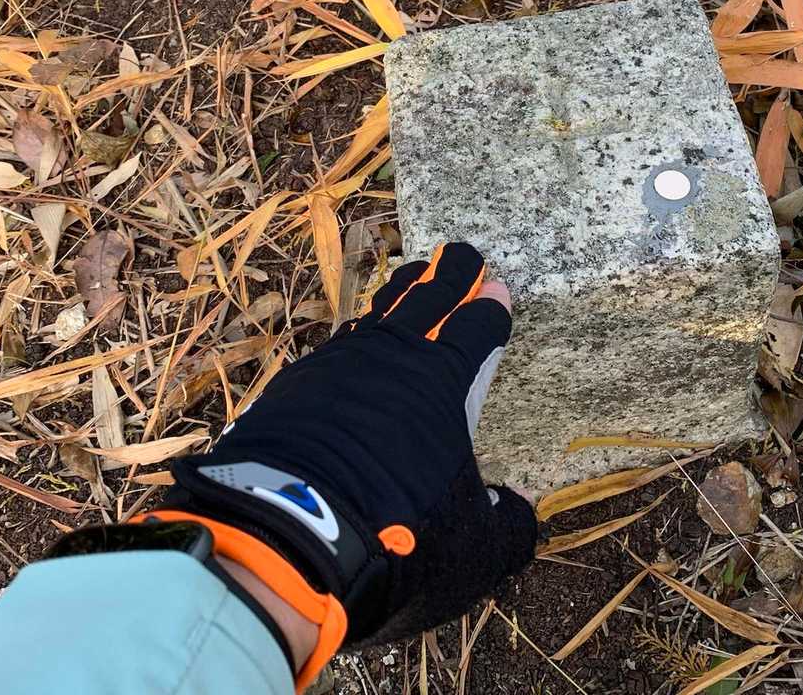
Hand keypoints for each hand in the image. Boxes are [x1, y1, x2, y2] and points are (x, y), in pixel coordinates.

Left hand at [139, 242, 537, 690]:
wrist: (287, 536)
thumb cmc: (397, 538)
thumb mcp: (475, 548)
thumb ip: (507, 525)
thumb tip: (515, 507)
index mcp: (442, 382)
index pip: (477, 329)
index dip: (491, 310)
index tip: (500, 292)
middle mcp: (391, 359)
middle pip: (428, 299)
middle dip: (451, 274)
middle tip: (464, 254)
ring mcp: (336, 366)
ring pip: (378, 314)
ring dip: (400, 294)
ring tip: (412, 279)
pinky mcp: (292, 387)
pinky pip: (335, 347)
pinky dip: (354, 340)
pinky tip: (354, 342)